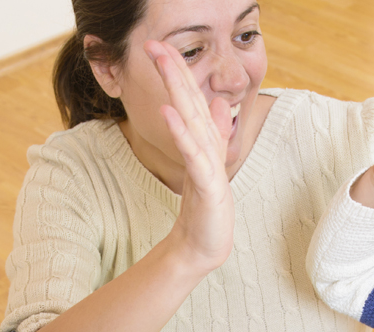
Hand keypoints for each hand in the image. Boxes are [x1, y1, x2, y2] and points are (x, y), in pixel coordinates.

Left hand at [144, 40, 234, 271]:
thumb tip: (218, 104)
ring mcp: (209, 165)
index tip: (159, 46)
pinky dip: (181, 132)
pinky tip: (168, 112)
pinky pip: (192, 154)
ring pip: (193, 120)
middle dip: (174, 71)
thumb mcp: (206, 164)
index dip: (177, 72)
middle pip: (191, 102)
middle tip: (155, 42)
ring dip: (178, 90)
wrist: (203, 246)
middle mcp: (209, 147)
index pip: (192, 100)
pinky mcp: (208, 184)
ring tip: (163, 62)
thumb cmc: (205, 208)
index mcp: (206, 142)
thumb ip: (213, 132)